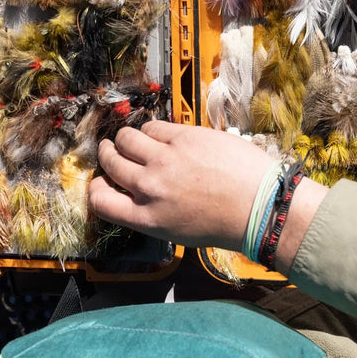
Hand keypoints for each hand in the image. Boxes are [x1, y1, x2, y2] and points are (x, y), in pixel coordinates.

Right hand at [88, 121, 274, 250]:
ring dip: (127, 138)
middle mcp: (148, 188)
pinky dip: (153, 130)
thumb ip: (149, 211)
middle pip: (110, 162)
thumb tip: (136, 190)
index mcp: (146, 217)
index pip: (99, 199)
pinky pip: (153, 126)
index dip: (96, 186)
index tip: (104, 179)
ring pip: (126, 138)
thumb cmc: (223, 223)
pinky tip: (163, 135)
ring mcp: (164, 159)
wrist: (259, 204)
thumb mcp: (176, 230)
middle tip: (115, 150)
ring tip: (138, 140)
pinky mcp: (183, 137)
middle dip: (109, 154)